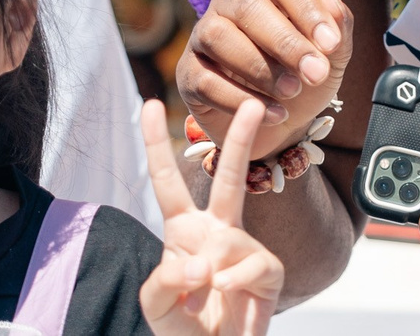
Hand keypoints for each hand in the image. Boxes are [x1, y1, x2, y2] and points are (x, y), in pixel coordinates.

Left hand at [140, 98, 283, 335]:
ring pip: (229, 237)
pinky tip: (223, 290)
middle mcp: (216, 230)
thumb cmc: (182, 324)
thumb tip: (201, 262)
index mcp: (184, 229)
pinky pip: (252, 264)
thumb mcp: (156, 302)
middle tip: (252, 106)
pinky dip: (233, 279)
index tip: (150, 105)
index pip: (168, 180)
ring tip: (203, 292)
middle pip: (227, 176)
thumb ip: (165, 280)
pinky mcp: (268, 271)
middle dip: (240, 139)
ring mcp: (244, 248)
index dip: (158, 144)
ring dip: (209, 270)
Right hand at [175, 0, 353, 161]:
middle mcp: (229, 4)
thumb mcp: (332, 58)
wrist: (278, 123)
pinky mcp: (189, 72)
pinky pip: (206, 80)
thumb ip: (339, 30)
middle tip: (316, 73)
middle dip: (286, 41)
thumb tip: (333, 3)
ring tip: (292, 93)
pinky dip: (240, 100)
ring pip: (219, 37)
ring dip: (259, 68)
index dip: (308, 10)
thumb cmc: (304, 77)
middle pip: (249, 6)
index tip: (332, 45)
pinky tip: (273, 114)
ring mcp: (203, 35)